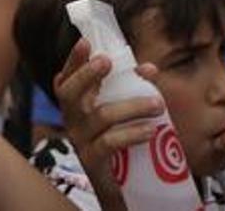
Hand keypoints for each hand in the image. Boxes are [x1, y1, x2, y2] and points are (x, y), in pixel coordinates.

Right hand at [53, 39, 163, 204]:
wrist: (118, 182)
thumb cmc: (119, 136)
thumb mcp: (123, 108)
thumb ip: (133, 87)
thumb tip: (150, 69)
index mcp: (76, 102)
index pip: (67, 77)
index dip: (74, 60)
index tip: (86, 42)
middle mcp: (72, 118)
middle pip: (69, 93)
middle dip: (87, 75)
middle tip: (107, 62)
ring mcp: (80, 139)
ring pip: (100, 116)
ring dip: (131, 106)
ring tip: (157, 104)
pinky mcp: (92, 160)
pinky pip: (110, 142)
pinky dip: (131, 134)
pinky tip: (150, 131)